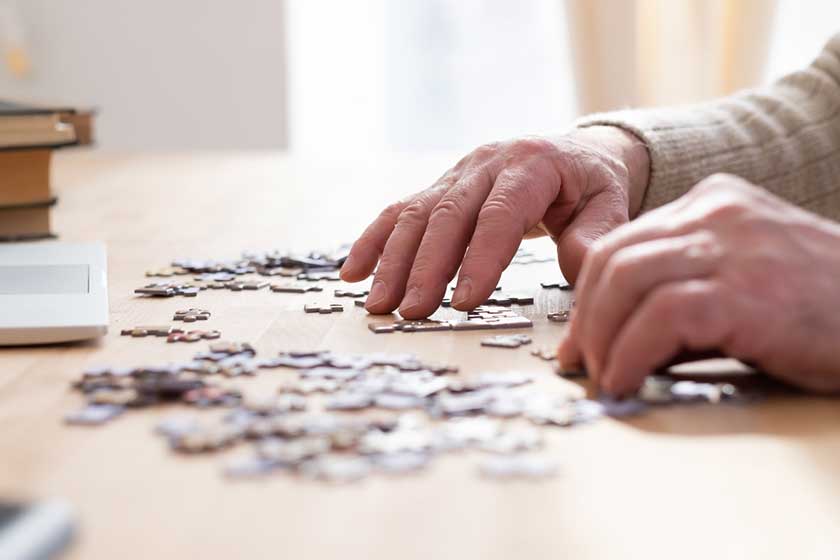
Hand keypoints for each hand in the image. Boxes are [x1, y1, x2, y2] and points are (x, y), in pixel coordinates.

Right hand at [340, 127, 649, 317]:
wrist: (575, 153)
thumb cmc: (592, 185)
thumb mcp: (610, 205)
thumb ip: (595, 238)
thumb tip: (580, 275)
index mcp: (532, 165)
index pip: (499, 214)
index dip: (480, 258)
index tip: (465, 302)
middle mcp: (486, 164)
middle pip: (447, 214)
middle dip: (426, 266)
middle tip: (412, 312)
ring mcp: (457, 173)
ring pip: (415, 213)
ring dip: (393, 260)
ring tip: (380, 304)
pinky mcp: (440, 187)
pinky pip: (399, 211)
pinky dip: (374, 241)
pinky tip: (353, 272)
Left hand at [558, 174, 839, 394]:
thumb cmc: (823, 311)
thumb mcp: (745, 280)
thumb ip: (685, 288)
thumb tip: (614, 338)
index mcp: (715, 204)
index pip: (625, 242)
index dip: (590, 295)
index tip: (581, 337)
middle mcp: (718, 213)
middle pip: (614, 258)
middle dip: (585, 317)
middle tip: (579, 361)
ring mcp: (733, 247)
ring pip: (625, 280)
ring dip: (600, 337)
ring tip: (601, 376)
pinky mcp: (746, 291)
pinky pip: (659, 318)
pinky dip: (629, 354)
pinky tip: (624, 382)